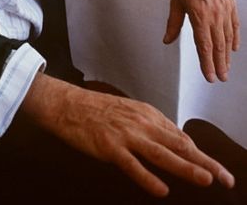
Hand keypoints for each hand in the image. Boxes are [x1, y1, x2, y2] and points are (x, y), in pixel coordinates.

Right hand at [21, 73, 234, 197]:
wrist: (68, 104)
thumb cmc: (99, 110)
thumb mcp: (131, 112)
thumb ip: (153, 127)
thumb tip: (176, 143)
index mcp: (148, 114)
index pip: (181, 137)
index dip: (201, 154)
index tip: (217, 168)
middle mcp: (141, 123)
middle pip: (179, 144)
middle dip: (205, 162)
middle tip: (226, 178)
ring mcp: (125, 135)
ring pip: (161, 153)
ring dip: (186, 167)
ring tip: (206, 180)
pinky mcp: (109, 146)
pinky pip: (132, 165)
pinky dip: (148, 178)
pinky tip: (162, 190)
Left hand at [163, 0, 239, 81]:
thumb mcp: (175, 0)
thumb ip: (173, 23)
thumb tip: (167, 39)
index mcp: (199, 15)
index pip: (205, 46)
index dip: (207, 63)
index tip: (209, 76)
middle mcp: (215, 14)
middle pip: (219, 45)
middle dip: (220, 64)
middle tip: (220, 77)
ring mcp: (225, 8)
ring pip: (228, 37)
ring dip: (227, 55)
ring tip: (226, 67)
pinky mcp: (231, 2)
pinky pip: (235, 24)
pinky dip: (235, 37)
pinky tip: (234, 47)